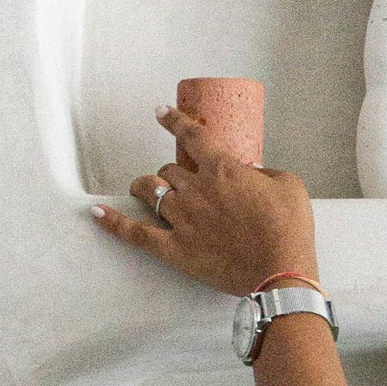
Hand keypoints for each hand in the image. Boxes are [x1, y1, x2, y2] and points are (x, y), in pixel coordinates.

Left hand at [95, 112, 316, 295]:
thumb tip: (253, 172)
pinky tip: (96, 214)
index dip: (173, 120)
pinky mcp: (174, 250)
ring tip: (141, 187)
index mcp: (222, 170)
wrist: (281, 273)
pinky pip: (135, 234)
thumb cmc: (290, 230)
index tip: (160, 112)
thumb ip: (267, 172)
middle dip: (170, 171)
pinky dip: (113, 223)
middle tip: (178, 179)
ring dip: (145, 186)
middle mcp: (196, 190)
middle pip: (168, 170)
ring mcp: (182, 220)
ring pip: (150, 192)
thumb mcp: (290, 186)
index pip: (190, 135)